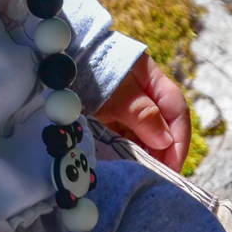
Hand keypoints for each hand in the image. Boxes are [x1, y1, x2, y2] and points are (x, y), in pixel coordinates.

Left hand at [96, 54, 191, 171]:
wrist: (53, 55)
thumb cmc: (87, 69)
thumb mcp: (116, 93)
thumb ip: (142, 114)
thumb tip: (166, 141)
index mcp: (150, 78)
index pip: (176, 112)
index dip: (178, 142)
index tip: (172, 169)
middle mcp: (141, 89)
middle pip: (162, 124)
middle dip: (163, 151)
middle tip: (158, 177)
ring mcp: (124, 99)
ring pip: (144, 131)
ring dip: (146, 152)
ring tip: (142, 173)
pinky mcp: (107, 109)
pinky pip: (124, 132)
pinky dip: (127, 147)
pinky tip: (125, 162)